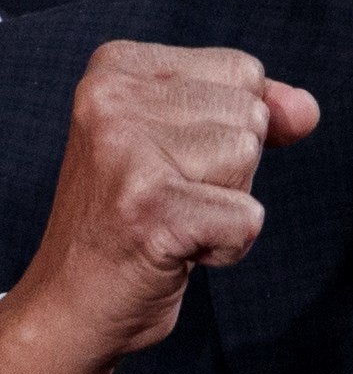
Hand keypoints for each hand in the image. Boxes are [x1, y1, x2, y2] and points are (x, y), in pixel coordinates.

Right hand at [0, 43, 319, 373]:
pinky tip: (172, 251)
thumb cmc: (126, 223)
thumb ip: (251, 109)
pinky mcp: (149, 209)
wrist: (69, 304)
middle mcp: (110, 101)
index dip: (222, 126)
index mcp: (114, 69)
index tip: (163, 161)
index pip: (240, 71)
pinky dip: (224, 247)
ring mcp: (125, 154)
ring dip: (222, 204)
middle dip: (225, 166)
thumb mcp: (182, 142)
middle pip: (248, 114)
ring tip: (165, 219)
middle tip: (162, 196)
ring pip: (247, 160)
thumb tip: (305, 111)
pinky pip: (248, 218)